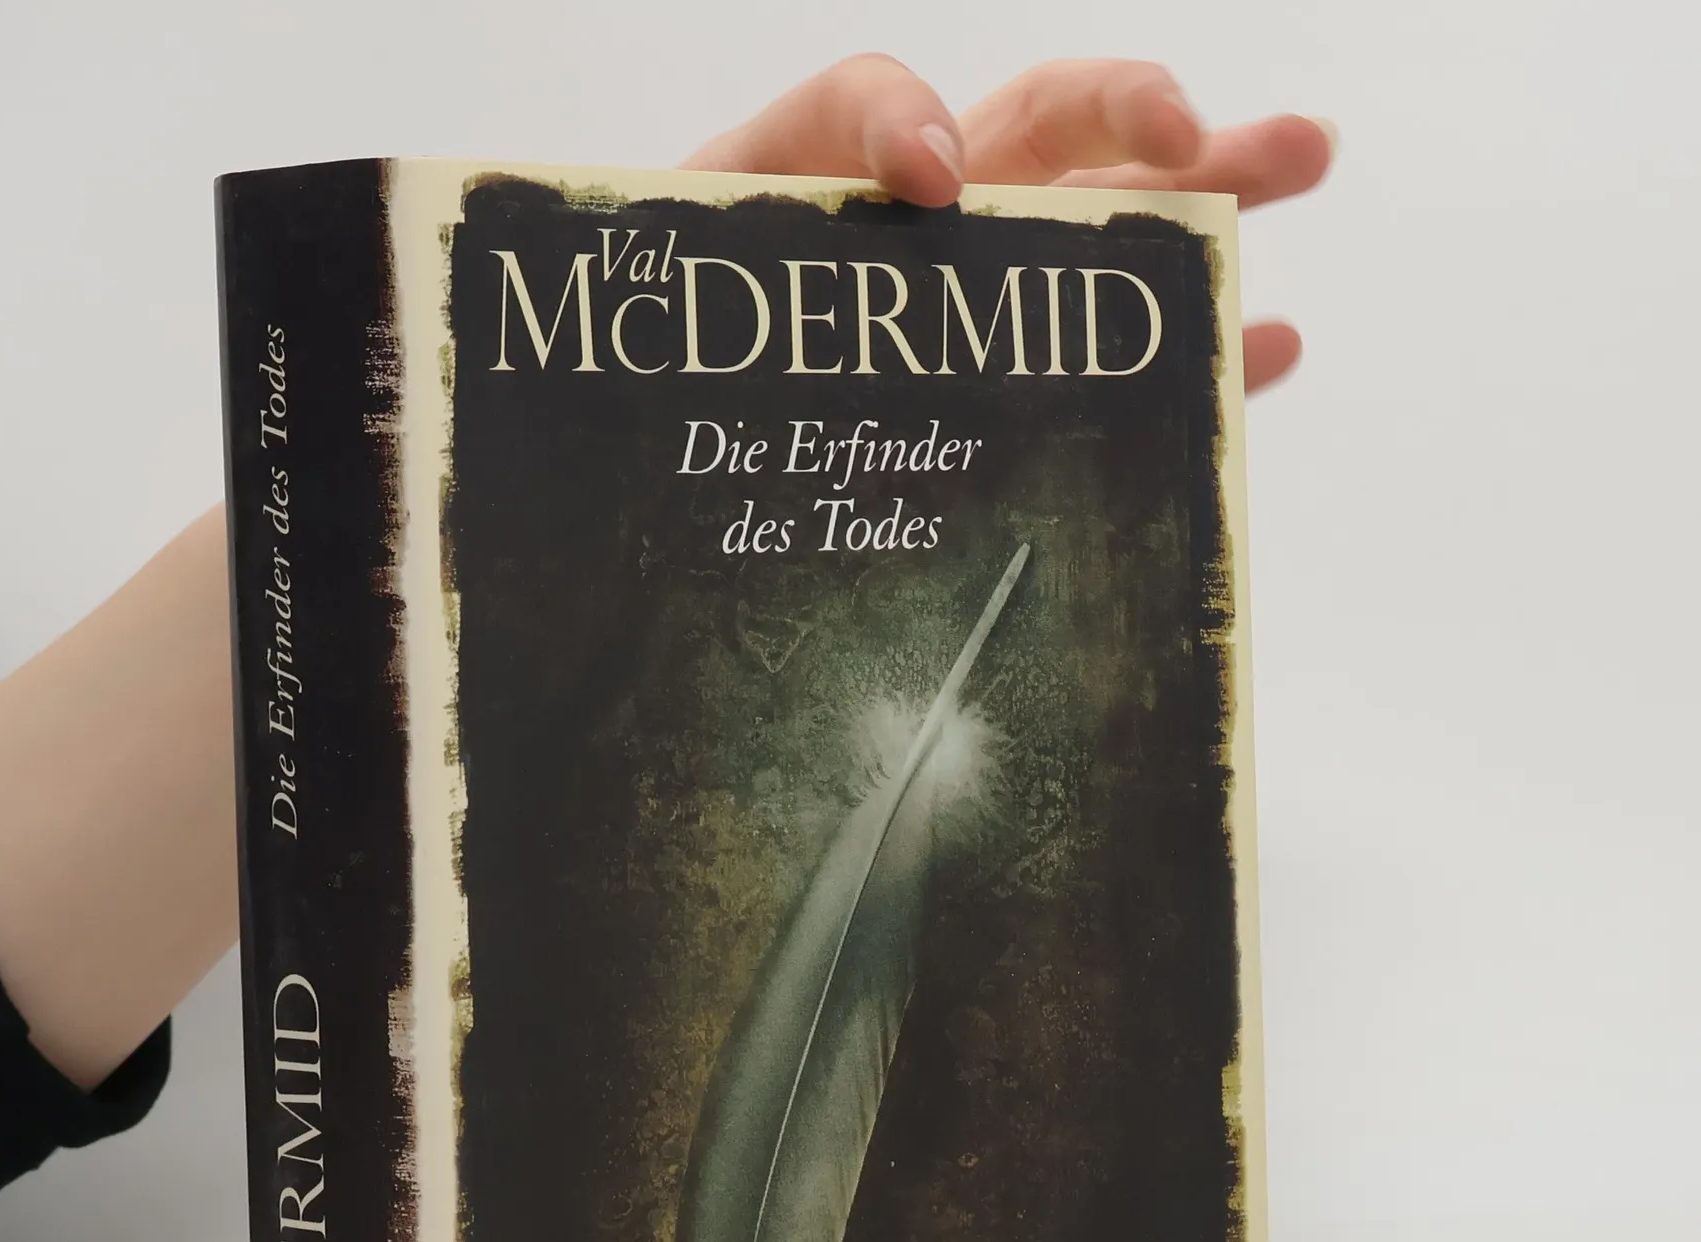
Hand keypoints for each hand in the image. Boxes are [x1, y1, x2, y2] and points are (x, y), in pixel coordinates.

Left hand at [684, 55, 1332, 392]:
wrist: (669, 407)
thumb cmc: (690, 311)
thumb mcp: (717, 207)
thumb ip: (806, 147)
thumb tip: (942, 171)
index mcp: (870, 168)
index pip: (901, 102)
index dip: (916, 123)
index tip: (936, 183)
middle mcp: (955, 217)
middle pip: (1068, 137)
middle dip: (1161, 120)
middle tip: (1234, 132)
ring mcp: (1001, 298)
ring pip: (1121, 233)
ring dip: (1215, 201)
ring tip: (1302, 160)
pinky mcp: (1021, 391)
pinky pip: (1125, 365)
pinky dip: (1199, 354)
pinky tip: (1269, 346)